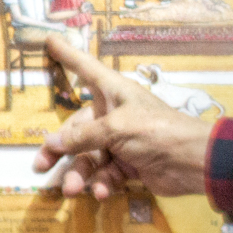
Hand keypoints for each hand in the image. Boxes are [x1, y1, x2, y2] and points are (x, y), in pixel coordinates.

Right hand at [33, 38, 214, 198]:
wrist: (191, 162)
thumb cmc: (155, 131)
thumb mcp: (116, 129)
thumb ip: (82, 137)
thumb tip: (51, 143)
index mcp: (113, 93)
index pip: (85, 69)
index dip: (68, 55)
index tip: (51, 40)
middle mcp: (114, 114)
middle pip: (77, 128)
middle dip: (60, 149)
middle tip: (40, 166)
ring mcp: (121, 141)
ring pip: (89, 157)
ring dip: (80, 174)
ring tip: (72, 189)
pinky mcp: (129, 165)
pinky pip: (106, 174)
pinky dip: (102, 184)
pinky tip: (102, 192)